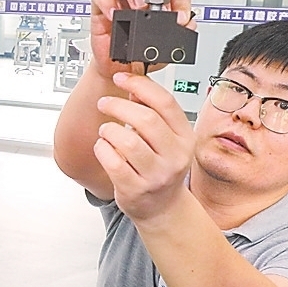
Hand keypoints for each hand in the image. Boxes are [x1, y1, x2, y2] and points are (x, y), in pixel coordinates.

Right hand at [89, 0, 196, 77]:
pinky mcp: (101, 9)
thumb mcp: (165, 50)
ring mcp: (119, 1)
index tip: (181, 15)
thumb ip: (178, 35)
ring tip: (138, 6)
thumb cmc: (140, 57)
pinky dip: (107, 1)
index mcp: (159, 2)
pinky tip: (114, 14)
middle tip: (158, 3)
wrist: (118, 72)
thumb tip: (189, 24)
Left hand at [93, 72, 195, 221]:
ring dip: (109, 130)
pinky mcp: (136, 189)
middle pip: (145, 119)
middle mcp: (175, 156)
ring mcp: (156, 175)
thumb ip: (154, 114)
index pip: (165, 102)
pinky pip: (112, 161)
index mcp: (185, 137)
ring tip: (106, 131)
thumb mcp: (167, 139)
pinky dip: (102, 149)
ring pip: (127, 140)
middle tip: (104, 103)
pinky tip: (103, 148)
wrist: (162, 208)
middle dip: (118, 105)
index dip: (140, 85)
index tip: (121, 78)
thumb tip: (134, 87)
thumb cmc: (161, 168)